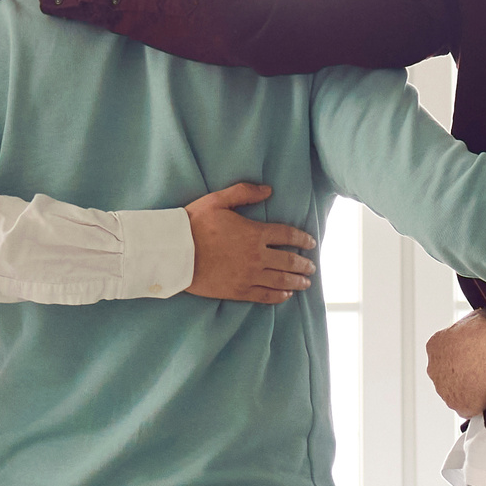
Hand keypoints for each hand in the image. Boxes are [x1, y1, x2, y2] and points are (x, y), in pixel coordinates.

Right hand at [185, 184, 315, 303]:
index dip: (303, 240)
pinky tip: (285, 295)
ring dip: (297, 282)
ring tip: (306, 283)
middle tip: (312, 267)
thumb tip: (268, 189)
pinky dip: (278, 296)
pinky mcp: (238, 291)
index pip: (288, 236)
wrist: (174, 253)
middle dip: (304, 264)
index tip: (311, 243)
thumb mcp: (218, 200)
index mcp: (255, 234)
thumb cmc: (194, 224)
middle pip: (289, 261)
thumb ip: (244, 192)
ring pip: (281, 281)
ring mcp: (248, 276)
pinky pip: (264, 296)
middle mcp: (256, 256)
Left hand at [424, 312, 485, 416]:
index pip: (443, 351)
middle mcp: (434, 369)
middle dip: (460, 372)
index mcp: (434, 346)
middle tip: (480, 369)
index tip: (473, 353)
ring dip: (468, 389)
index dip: (460, 352)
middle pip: (446, 373)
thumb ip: (468, 326)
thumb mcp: (475, 318)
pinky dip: (477, 403)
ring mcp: (444, 390)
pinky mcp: (458, 406)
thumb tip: (476, 327)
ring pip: (455, 391)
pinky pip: (467, 406)